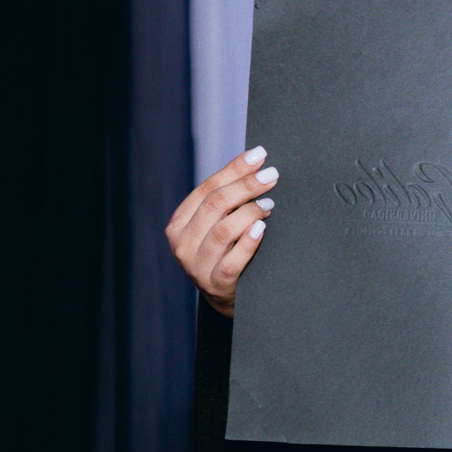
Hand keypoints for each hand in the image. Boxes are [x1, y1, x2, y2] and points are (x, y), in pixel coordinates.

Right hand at [167, 147, 279, 316]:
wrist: (225, 296)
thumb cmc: (224, 251)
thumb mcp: (216, 224)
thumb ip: (226, 200)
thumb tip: (255, 163)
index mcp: (179, 224)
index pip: (207, 188)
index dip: (235, 169)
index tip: (259, 155)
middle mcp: (182, 245)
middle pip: (216, 205)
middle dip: (247, 186)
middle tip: (272, 176)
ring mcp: (197, 267)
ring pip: (224, 230)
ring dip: (250, 212)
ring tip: (270, 204)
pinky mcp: (216, 284)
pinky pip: (233, 260)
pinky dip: (249, 242)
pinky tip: (262, 228)